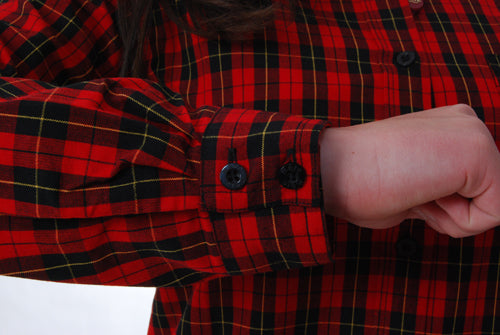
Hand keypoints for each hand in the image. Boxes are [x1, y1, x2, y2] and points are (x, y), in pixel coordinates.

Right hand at [320, 104, 499, 236]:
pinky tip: (423, 195)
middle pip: (486, 195)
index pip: (472, 186)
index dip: (441, 204)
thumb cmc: (361, 182)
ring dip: (451, 215)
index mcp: (449, 126)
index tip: (405, 187)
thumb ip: (443, 185)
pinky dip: (457, 222)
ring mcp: (475, 134)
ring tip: (413, 190)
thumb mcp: (413, 182)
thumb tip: (456, 204)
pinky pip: (492, 215)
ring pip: (492, 205)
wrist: (334, 170)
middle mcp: (467, 123)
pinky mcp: (479, 154)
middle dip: (451, 209)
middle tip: (408, 190)